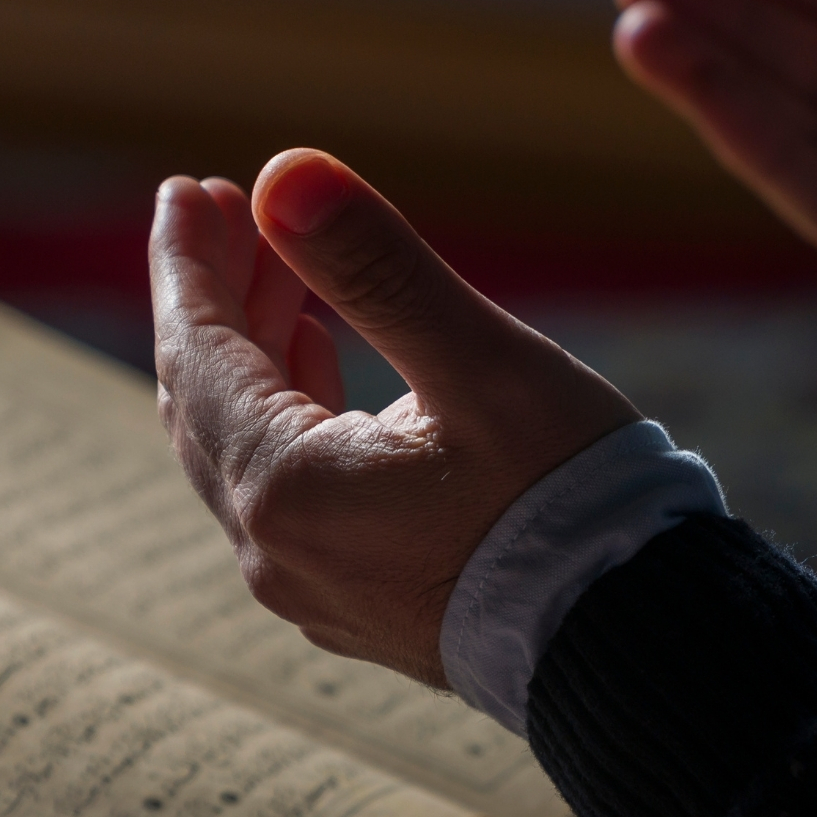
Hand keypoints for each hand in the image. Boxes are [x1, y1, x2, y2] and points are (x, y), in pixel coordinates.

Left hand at [151, 151, 638, 683]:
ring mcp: (309, 586)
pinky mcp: (355, 602)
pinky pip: (285, 490)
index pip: (197, 353)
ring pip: (245, 444)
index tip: (184, 188)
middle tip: (224, 207)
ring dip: (253, 348)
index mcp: (286, 489)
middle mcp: (274, 550)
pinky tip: (311, 357)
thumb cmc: (567, 501)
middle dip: (213, 295)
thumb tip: (285, 174)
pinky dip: (286, 409)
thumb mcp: (479, 364)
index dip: (187, 262)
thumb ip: (376, 268)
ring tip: (279, 265)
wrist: (633, 642)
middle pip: (205, 399)